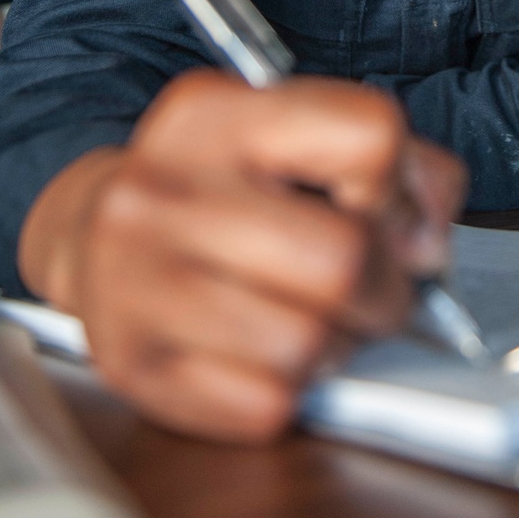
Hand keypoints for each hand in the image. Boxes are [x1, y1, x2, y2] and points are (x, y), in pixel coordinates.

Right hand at [18, 72, 466, 441]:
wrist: (93, 234)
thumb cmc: (223, 188)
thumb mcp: (300, 136)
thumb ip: (397, 166)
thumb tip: (426, 243)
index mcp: (215, 112)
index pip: (369, 136)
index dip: (401, 190)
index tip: (386, 215)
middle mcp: (161, 188)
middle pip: (344, 259)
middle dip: (382, 290)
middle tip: (365, 290)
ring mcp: (133, 278)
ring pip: (309, 343)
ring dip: (332, 346)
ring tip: (305, 318)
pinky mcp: (130, 365)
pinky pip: (265, 406)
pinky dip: (284, 392)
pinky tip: (257, 354)